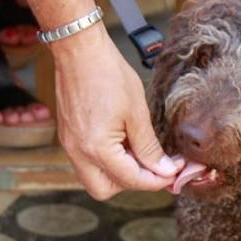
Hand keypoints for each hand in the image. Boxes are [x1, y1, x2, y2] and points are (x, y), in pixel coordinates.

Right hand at [50, 27, 181, 198]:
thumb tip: (164, 170)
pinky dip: (106, 160)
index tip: (173, 173)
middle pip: (104, 190)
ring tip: (138, 151)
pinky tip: (122, 142)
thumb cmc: (108, 75)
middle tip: (153, 167)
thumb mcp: (137, 113)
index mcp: (97, 148)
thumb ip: (149, 147)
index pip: (130, 179)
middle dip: (131, 183)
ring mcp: (69, 145)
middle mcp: (78, 152)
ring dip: (117, 173)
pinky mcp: (68, 136)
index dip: (156, 180)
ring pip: (93, 178)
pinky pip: (86, 162)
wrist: (79, 51)